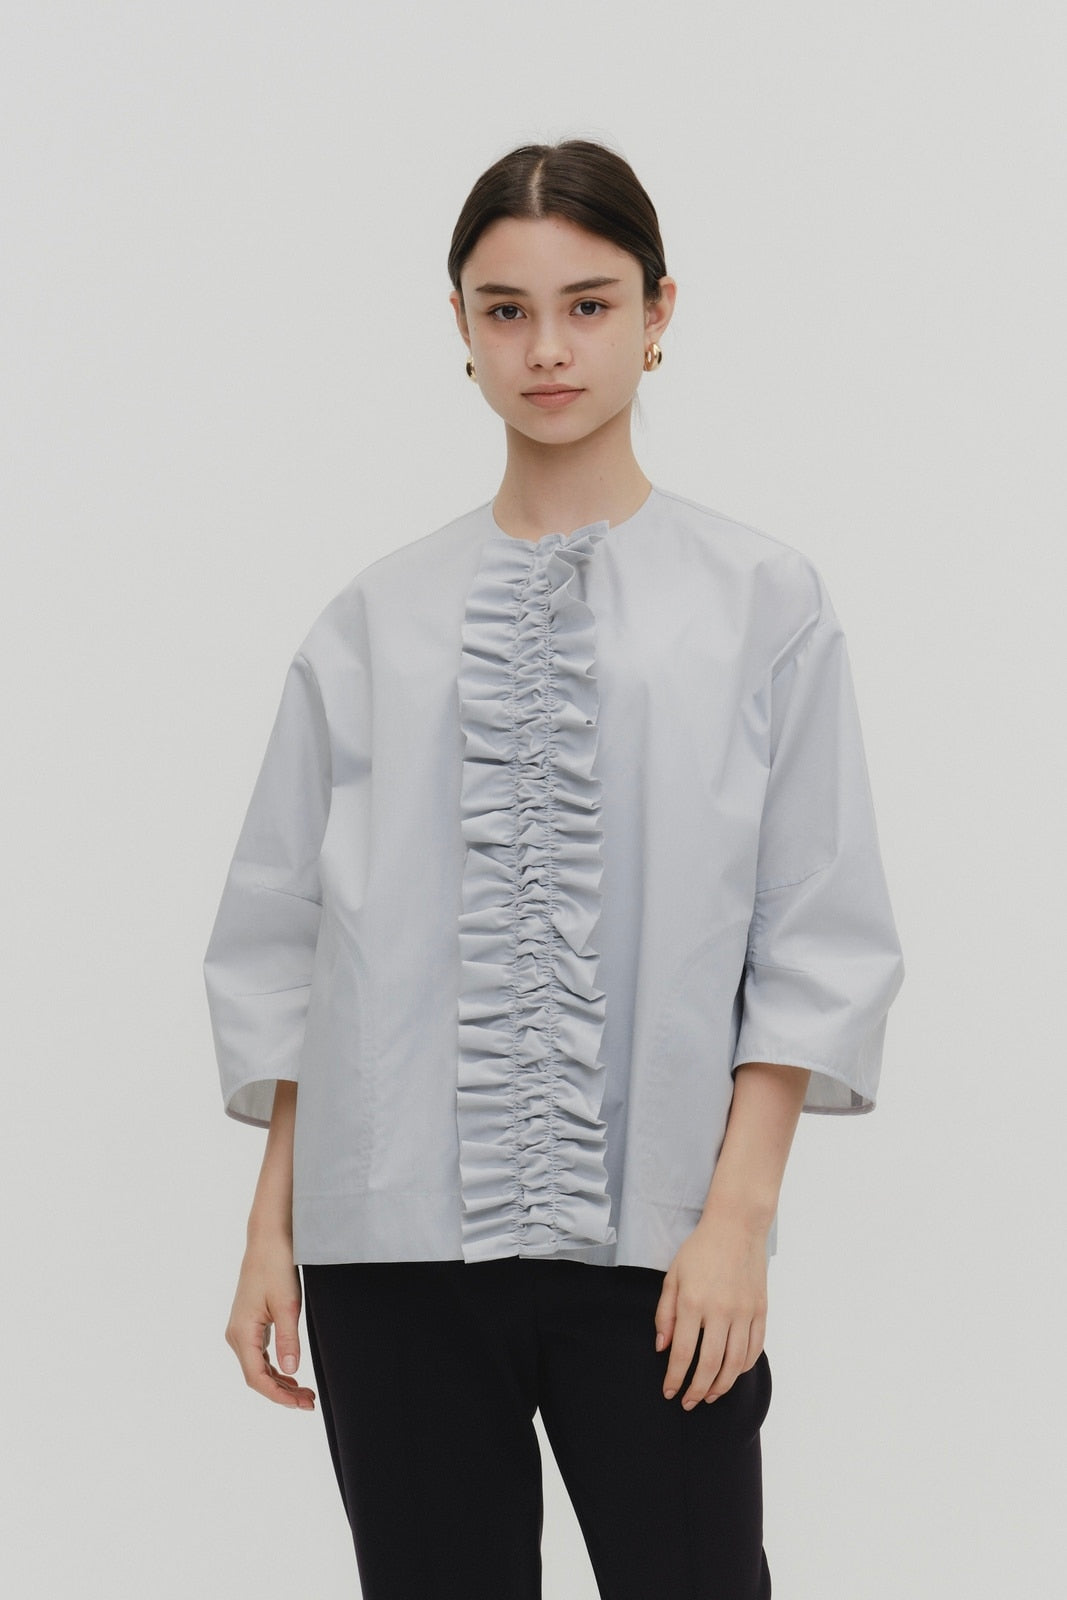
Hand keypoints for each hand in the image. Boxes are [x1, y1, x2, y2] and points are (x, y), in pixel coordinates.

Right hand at [225, 1235, 315, 1409]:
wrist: (268, 1239)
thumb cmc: (276, 1266)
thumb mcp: (287, 1304)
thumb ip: (288, 1340)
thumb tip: (291, 1371)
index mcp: (242, 1333)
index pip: (257, 1378)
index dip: (279, 1396)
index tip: (301, 1404)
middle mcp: (236, 1335)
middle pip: (257, 1377)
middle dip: (282, 1393)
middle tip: (309, 1403)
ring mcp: (241, 1329)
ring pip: (258, 1367)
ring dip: (279, 1382)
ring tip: (304, 1394)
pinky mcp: (249, 1323)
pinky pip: (259, 1355)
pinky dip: (275, 1368)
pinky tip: (291, 1374)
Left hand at [654, 1208, 768, 1409]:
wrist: (737, 1226)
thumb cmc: (700, 1250)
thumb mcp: (673, 1277)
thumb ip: (665, 1314)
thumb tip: (662, 1348)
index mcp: (694, 1302)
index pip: (684, 1353)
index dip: (676, 1378)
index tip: (670, 1392)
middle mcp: (721, 1311)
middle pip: (710, 1364)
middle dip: (698, 1390)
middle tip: (689, 1403)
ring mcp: (744, 1312)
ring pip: (735, 1363)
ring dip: (722, 1385)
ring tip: (710, 1395)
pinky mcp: (761, 1310)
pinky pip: (754, 1348)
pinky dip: (744, 1367)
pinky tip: (732, 1373)